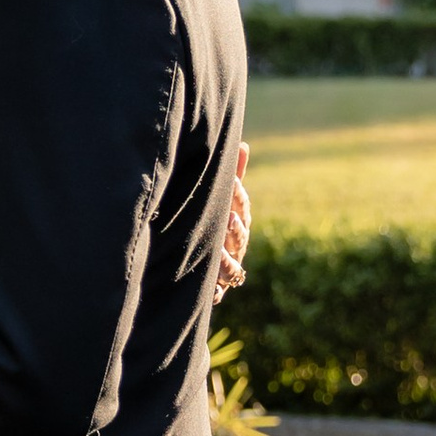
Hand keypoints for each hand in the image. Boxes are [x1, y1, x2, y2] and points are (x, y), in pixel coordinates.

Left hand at [217, 144, 251, 295]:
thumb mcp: (218, 200)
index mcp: (237, 222)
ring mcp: (228, 269)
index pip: (242, 207)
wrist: (191, 263)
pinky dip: (215, 285)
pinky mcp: (215, 290)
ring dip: (225, 259)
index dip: (237, 195)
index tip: (230, 181)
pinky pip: (217, 291)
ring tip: (217, 249)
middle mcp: (236, 246)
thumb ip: (231, 176)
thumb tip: (243, 144)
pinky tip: (208, 276)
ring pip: (233, 267)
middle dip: (235, 227)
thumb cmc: (210, 224)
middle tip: (228, 217)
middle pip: (240, 236)